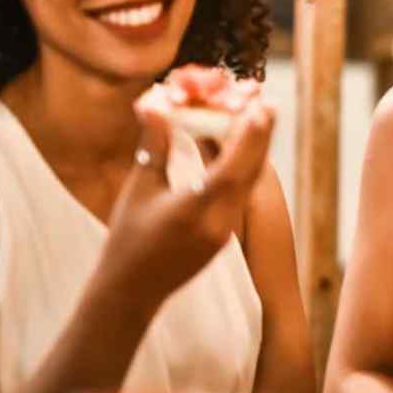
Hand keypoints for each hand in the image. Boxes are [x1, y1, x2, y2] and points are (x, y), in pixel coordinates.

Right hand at [99, 100, 274, 309]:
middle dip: (259, 135)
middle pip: (250, 172)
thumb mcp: (139, 188)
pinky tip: (240, 146)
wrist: (131, 291)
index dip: (248, 137)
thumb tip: (156, 101)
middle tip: (265, 101)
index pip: (231, 169)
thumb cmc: (127, 238)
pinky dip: (243, 168)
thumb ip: (155, 145)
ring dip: (254, 149)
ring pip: (249, 182)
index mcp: (194, 211)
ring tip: (258, 116)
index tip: (261, 107)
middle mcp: (219, 222)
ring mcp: (226, 230)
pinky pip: (241, 194)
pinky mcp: (226, 234)